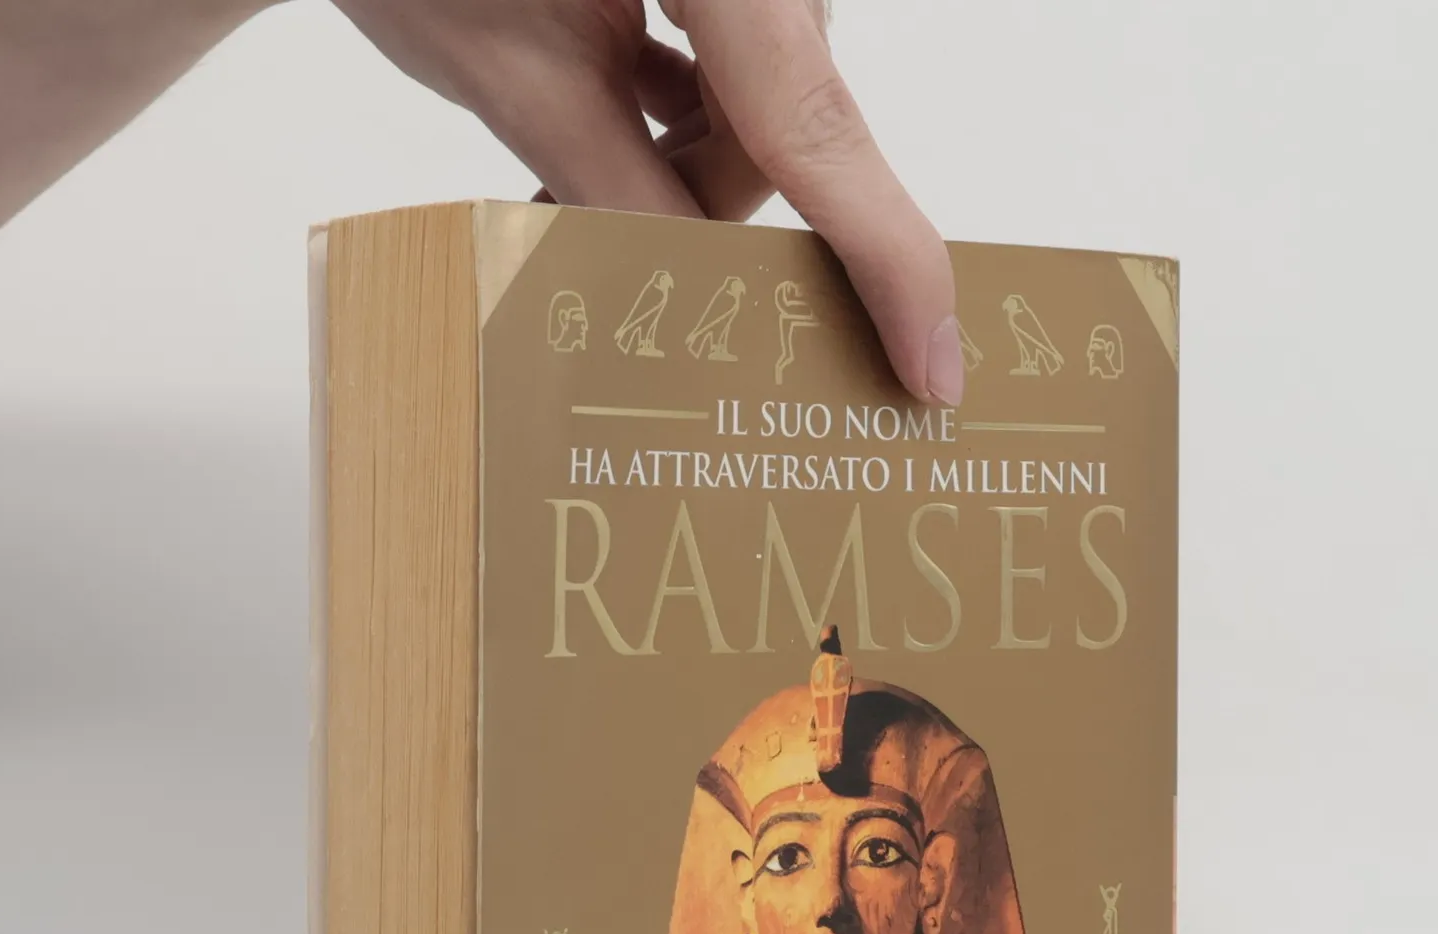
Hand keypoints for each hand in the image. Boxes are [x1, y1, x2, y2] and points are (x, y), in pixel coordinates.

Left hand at [330, 0, 963, 404]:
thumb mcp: (503, 66)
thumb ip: (610, 186)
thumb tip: (693, 300)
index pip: (815, 125)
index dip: (885, 260)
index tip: (934, 368)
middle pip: (785, 124)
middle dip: (699, 201)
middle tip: (582, 232)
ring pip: (759, 107)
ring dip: (677, 161)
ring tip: (558, 171)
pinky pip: (729, 61)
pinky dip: (675, 113)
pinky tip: (608, 122)